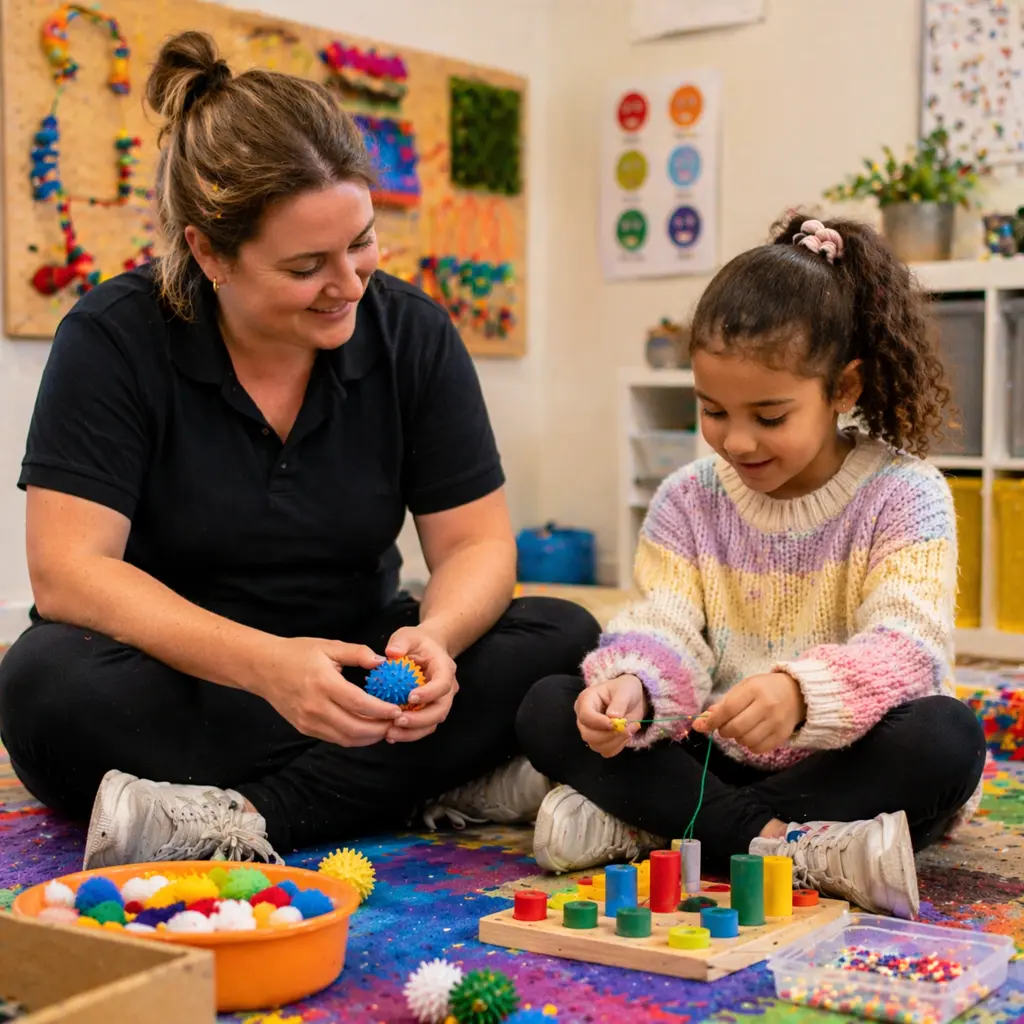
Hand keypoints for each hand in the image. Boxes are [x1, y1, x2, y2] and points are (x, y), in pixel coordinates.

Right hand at [253, 637, 401, 746]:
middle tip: (397, 722)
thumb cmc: (297, 653)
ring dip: (368, 737)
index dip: (381, 710)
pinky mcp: (304, 728)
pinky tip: (366, 729)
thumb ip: (357, 653)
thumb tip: (382, 661)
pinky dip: (353, 737)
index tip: (398, 710)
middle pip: (355, 728)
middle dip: (379, 729)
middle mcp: (315, 706)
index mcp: (324, 683)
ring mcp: (308, 721)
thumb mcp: (328, 646)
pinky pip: (334, 738)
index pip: (359, 704)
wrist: (264, 668)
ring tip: (385, 727)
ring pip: (345, 739)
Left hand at [382, 624, 458, 742]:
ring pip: (432, 723)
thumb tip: (391, 653)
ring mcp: (439, 702)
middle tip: (397, 721)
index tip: (409, 697)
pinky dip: (409, 733)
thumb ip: (401, 642)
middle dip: (420, 720)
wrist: (427, 650)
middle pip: (440, 710)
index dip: (429, 693)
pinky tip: (390, 735)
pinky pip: (423, 727)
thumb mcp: (408, 635)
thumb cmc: (417, 642)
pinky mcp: (429, 711)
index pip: (443, 684)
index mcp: (445, 669)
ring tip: (390, 734)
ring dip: (413, 732)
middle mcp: (447, 689)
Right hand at [575, 675, 645, 757]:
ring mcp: (590, 730)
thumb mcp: (625, 691)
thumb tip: (613, 718)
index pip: (585, 716)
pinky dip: (618, 746)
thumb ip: (619, 703)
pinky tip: (626, 735)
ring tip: (631, 728)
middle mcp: (584, 717)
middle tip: (628, 727)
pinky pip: (605, 751)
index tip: (615, 723)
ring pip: (597, 745)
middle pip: (588, 734)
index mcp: (586, 700)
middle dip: (610, 735)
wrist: (632, 698)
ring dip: (617, 741)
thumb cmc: (625, 689)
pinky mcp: (599, 741)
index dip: (599, 722)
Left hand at [692, 672, 804, 752]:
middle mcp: (766, 706)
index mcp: (754, 690)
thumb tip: (702, 721)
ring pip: (746, 741)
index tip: (701, 726)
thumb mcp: (743, 688)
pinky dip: (750, 746)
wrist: (797, 693)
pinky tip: (751, 736)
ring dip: (737, 739)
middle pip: (736, 728)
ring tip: (739, 730)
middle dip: (723, 731)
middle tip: (723, 727)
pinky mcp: (783, 735)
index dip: (712, 720)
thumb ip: (724, 703)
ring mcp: (776, 722)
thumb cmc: (764, 688)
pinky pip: (759, 749)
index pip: (728, 709)